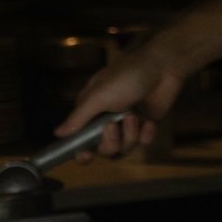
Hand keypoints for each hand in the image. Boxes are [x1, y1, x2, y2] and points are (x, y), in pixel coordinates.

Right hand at [56, 45, 186, 155]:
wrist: (164, 67)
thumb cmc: (128, 76)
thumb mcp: (99, 96)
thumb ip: (78, 118)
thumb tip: (57, 133)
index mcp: (91, 112)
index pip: (80, 140)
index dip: (82, 151)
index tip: (87, 154)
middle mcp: (106, 120)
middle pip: (103, 149)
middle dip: (110, 141)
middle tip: (114, 125)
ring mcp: (126, 124)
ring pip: (123, 148)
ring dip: (130, 135)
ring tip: (136, 116)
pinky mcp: (145, 126)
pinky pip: (143, 143)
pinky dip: (147, 133)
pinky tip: (149, 121)